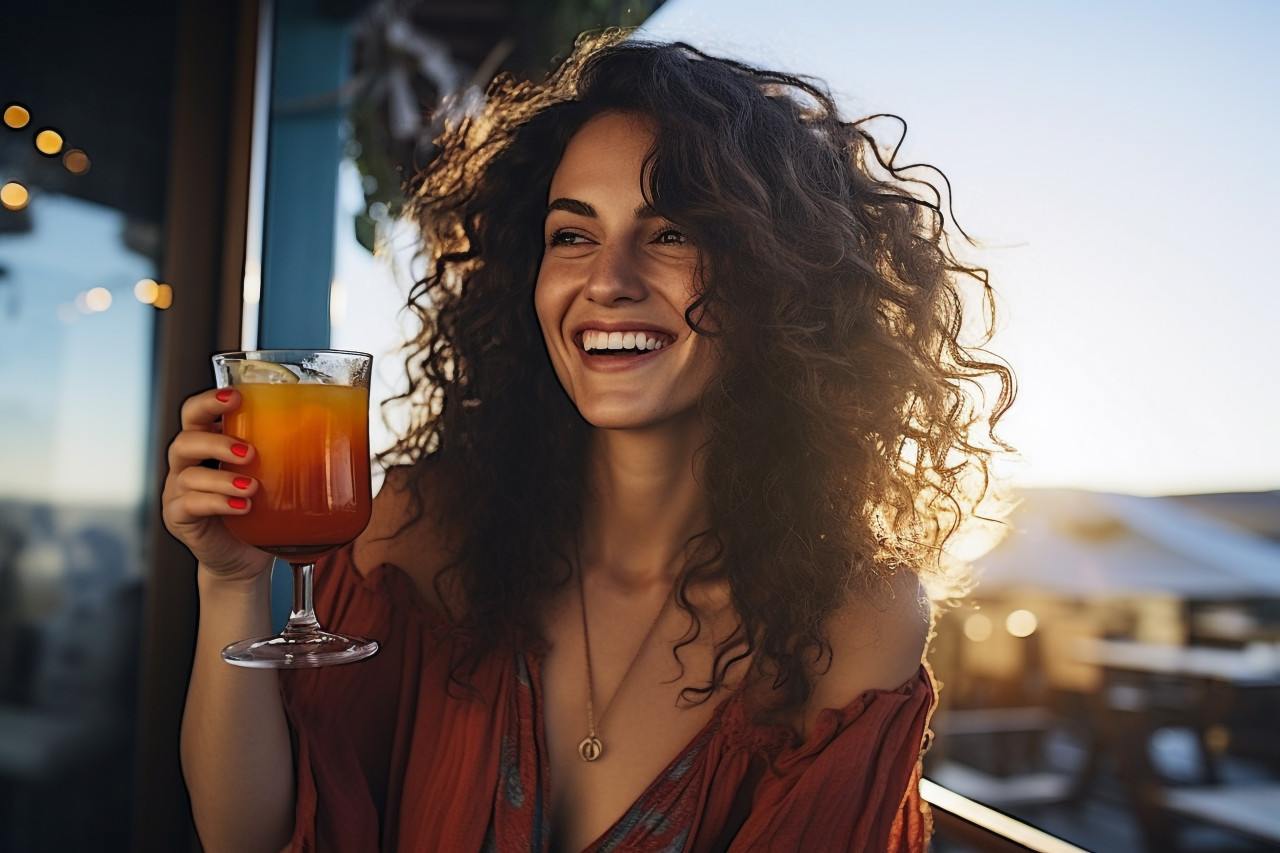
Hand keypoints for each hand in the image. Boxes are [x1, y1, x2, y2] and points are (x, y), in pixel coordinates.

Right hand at [163, 388, 273, 581]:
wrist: (246, 556)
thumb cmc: (261, 509)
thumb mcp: (274, 476)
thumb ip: (288, 453)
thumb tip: (340, 429)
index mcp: (207, 445)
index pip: (196, 414)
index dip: (209, 402)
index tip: (236, 397)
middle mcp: (188, 465)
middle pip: (184, 440)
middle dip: (216, 442)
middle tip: (249, 452)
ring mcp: (179, 492)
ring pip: (188, 476)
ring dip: (222, 479)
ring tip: (253, 487)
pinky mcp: (180, 519)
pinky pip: (190, 506)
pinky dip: (218, 503)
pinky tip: (243, 507)